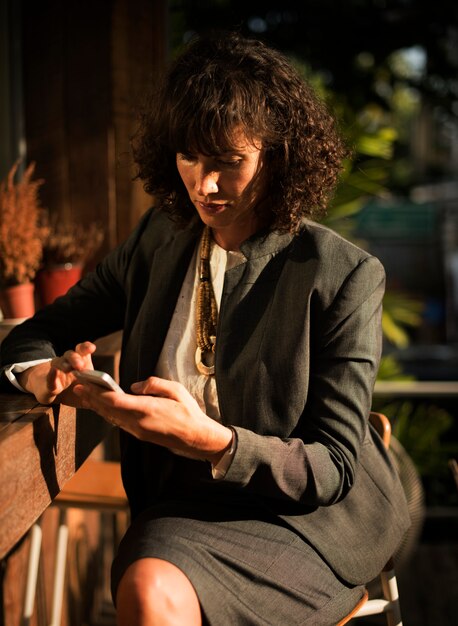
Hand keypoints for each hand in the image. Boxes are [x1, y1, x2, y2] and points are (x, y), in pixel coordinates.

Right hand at [18, 341, 96, 404]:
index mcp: (80, 363)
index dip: (86, 347)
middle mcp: (67, 363)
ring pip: (58, 361)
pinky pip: (49, 377)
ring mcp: (57, 371)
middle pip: (70, 354)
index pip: (82, 351)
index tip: (92, 348)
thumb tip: (109, 396)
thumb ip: (96, 393)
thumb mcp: (88, 393)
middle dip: (76, 358)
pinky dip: (51, 375)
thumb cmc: (73, 391)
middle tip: (80, 365)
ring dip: (63, 364)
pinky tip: (54, 373)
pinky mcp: (48, 382)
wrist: (52, 395)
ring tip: (68, 368)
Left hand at [73, 375, 232, 462]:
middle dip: (92, 397)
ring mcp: (138, 431)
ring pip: (111, 417)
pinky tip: (101, 407)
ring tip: (85, 394)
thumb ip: (153, 384)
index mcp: (147, 409)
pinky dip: (107, 413)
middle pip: (108, 410)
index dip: (98, 392)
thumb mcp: (176, 389)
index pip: (116, 401)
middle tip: (78, 385)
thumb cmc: (188, 411)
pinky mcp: (139, 434)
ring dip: (97, 406)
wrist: (196, 437)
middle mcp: (138, 422)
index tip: (86, 383)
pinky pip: (118, 422)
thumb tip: (134, 386)